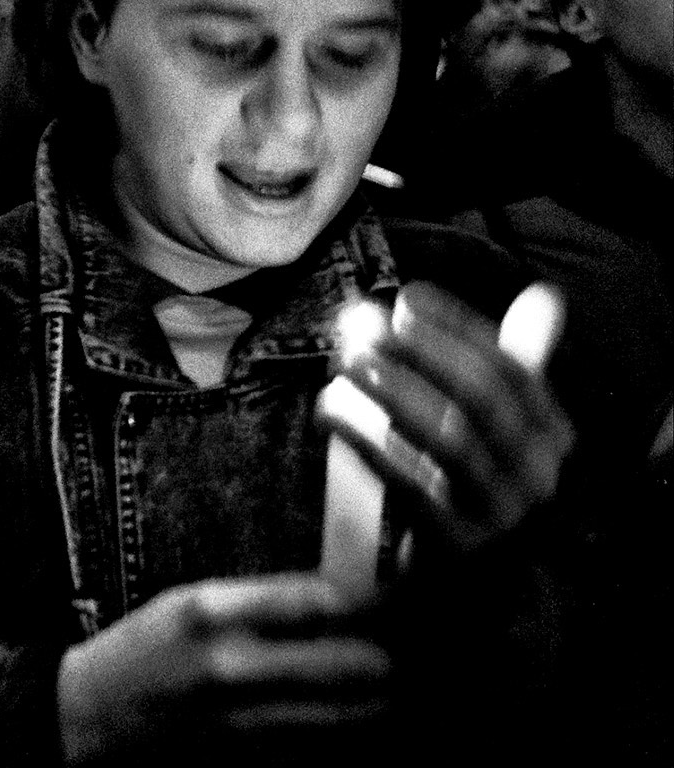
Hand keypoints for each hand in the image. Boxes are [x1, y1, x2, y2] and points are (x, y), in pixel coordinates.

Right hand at [56, 574, 388, 761]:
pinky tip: (351, 725)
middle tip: (404, 651)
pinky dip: (346, 739)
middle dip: (388, 658)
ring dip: (379, 703)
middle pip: (353, 664)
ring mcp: (243, 722)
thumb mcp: (188, 603)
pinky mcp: (249, 766)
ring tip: (390, 688)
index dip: (368, 601)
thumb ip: (261, 601)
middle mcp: (231, 666)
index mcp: (211, 612)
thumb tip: (342, 598)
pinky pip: (324, 754)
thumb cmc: (143, 651)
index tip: (389, 601)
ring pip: (351, 718)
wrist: (90, 718)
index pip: (320, 600)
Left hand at [322, 281, 571, 553]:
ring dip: (395, 394)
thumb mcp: (498, 425)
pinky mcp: (458, 545)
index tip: (407, 297)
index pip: (510, 369)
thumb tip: (546, 295)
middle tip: (367, 328)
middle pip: (483, 399)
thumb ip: (515, 361)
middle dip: (424, 355)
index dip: (458, 328)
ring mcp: (502, 513)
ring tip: (346, 364)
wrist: (470, 588)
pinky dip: (370, 443)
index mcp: (551, 435)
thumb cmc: (473, 486)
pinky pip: (413, 485)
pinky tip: (332, 415)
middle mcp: (538, 474)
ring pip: (450, 439)